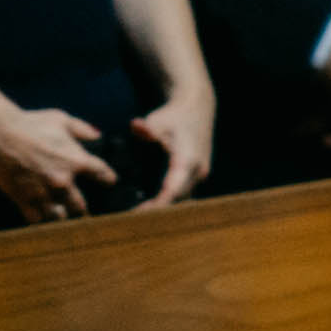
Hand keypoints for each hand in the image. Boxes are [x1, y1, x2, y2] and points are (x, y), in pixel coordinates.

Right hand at [0, 102, 118, 223]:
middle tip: (79, 207)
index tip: (107, 181)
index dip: (107, 178)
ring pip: (58, 216)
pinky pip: (36, 218)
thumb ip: (82, 129)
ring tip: (58, 212)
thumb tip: (98, 136)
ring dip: (59, 214)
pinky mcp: (23, 198)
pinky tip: (38, 213)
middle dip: (80, 207)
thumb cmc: (29, 123)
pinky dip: (38, 217)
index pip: (104, 175)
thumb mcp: (60, 119)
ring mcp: (43, 192)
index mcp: (77, 161)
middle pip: (80, 206)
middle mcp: (63, 180)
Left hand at [135, 88, 212, 209]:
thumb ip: (147, 128)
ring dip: (164, 210)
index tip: (141, 214)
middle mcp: (197, 172)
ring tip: (138, 218)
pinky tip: (149, 207)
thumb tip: (136, 127)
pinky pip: (182, 195)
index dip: (159, 204)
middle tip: (131, 221)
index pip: (174, 189)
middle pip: (178, 200)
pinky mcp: (194, 176)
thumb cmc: (175, 115)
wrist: (197, 109)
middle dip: (157, 212)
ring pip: (182, 200)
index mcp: (189, 161)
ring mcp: (198, 175)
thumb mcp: (159, 119)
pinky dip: (167, 202)